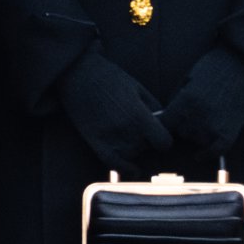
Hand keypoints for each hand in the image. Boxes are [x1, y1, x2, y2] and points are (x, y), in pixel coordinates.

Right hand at [57, 49, 171, 172]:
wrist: (78, 74)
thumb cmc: (109, 77)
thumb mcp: (137, 86)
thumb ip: (153, 106)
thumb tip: (164, 123)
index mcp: (139, 115)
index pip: (163, 142)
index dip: (164, 139)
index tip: (161, 134)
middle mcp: (126, 130)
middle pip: (147, 148)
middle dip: (147, 139)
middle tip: (137, 125)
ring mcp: (110, 138)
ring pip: (133, 154)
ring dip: (135, 147)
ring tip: (127, 131)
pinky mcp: (95, 142)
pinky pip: (114, 164)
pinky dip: (125, 168)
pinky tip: (133, 168)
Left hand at [159, 45, 243, 155]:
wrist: (243, 64)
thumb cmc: (213, 67)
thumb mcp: (187, 78)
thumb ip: (175, 99)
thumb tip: (163, 117)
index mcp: (184, 101)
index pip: (164, 124)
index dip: (163, 124)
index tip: (163, 125)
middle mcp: (197, 117)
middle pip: (180, 132)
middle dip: (182, 125)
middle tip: (193, 113)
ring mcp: (214, 127)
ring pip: (195, 140)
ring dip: (196, 134)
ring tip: (205, 117)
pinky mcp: (229, 134)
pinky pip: (214, 152)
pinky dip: (207, 155)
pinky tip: (200, 155)